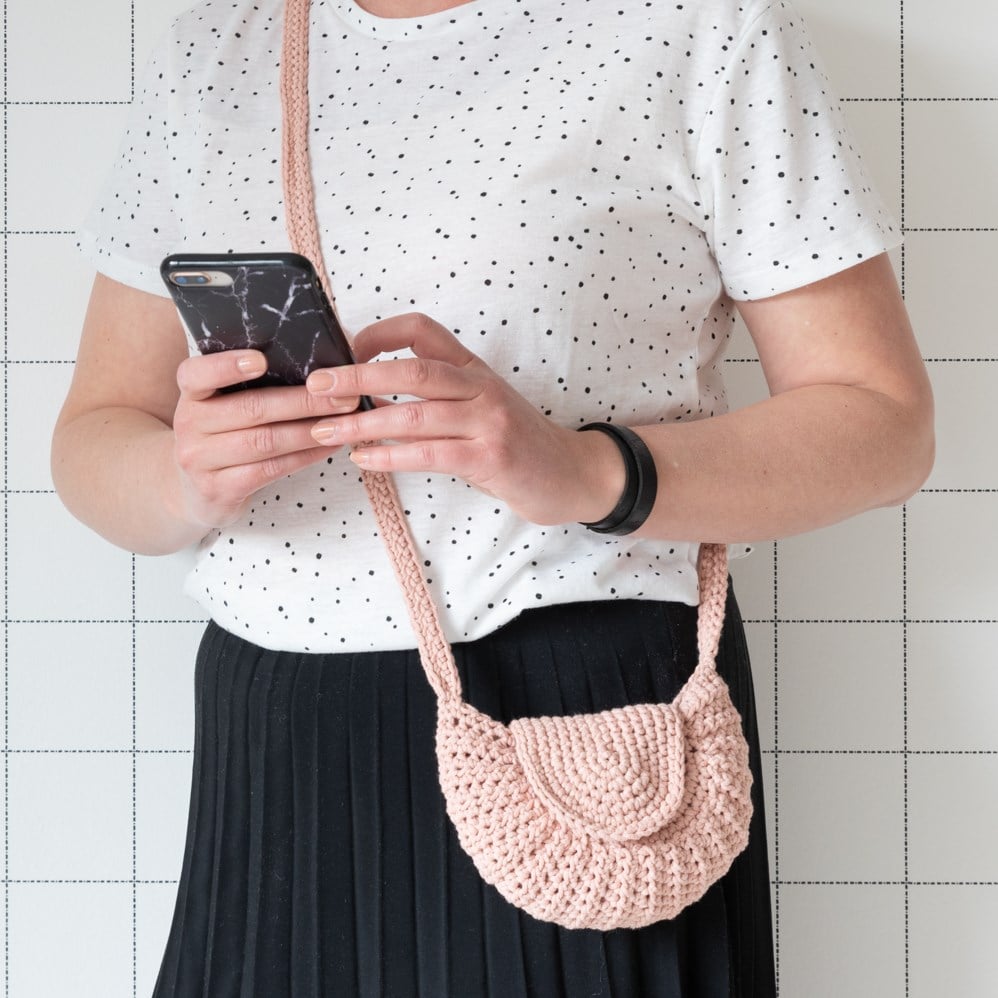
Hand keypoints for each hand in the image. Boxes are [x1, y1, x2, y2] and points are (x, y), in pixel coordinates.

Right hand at [170, 349, 361, 528]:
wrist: (196, 489)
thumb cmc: (226, 432)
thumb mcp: (226, 402)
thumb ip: (260, 377)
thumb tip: (323, 347)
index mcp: (192, 393)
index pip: (196, 374)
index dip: (226, 366)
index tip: (261, 359)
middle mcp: (190, 424)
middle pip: (251, 409)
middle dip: (303, 401)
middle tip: (343, 395)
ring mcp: (200, 460)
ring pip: (265, 442)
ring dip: (310, 431)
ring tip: (343, 421)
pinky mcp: (219, 489)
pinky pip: (270, 470)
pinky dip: (305, 457)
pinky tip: (328, 446)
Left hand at [305, 313, 625, 525]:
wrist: (571, 474)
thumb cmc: (516, 443)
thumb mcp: (479, 407)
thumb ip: (434, 400)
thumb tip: (367, 398)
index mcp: (472, 368)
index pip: (422, 330)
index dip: (379, 333)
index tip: (345, 349)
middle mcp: (480, 387)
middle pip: (411, 368)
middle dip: (356, 376)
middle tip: (316, 387)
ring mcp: (488, 420)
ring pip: (413, 414)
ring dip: (362, 425)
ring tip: (325, 433)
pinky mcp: (491, 457)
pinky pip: (430, 453)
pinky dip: (391, 456)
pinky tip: (365, 460)